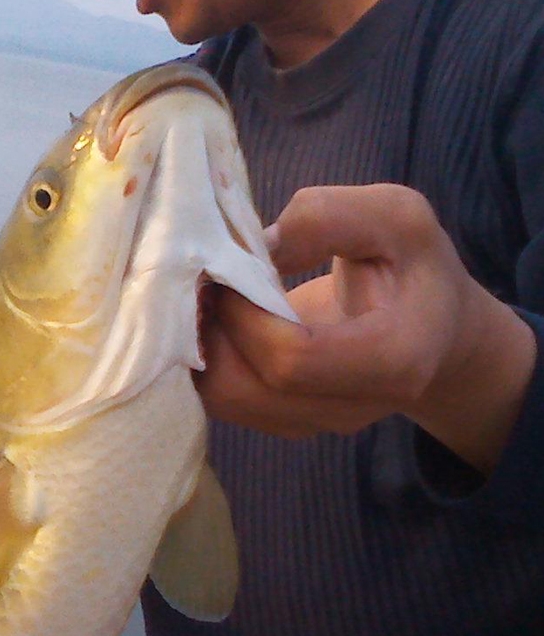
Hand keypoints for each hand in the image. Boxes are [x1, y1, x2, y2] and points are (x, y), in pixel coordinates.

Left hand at [195, 184, 535, 472]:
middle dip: (209, 330)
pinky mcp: (284, 419)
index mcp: (395, 361)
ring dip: (199, 344)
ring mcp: (315, 421)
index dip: (243, 313)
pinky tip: (218, 315)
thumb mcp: (393, 214)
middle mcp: (353, 408)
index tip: (231, 265)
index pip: (290, 360)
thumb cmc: (413, 262)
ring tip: (208, 293)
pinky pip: (222, 400)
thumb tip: (257, 244)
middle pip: (244, 390)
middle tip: (202, 278)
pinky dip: (204, 358)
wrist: (435, 325)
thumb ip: (327, 217)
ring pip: (223, 400)